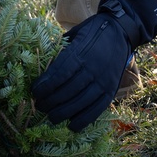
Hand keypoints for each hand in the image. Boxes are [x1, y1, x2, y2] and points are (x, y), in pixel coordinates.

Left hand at [31, 11, 131, 131]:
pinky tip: (71, 125)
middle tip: (39, 106)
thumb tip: (43, 66)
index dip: (45, 86)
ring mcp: (103, 80)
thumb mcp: (74, 34)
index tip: (34, 92)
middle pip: (68, 91)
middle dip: (50, 101)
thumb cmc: (92, 31)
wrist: (121, 31)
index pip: (59, 74)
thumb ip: (60, 50)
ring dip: (63, 112)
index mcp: (81, 52)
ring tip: (50, 116)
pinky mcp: (111, 89)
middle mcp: (92, 68)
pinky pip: (97, 109)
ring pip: (81, 102)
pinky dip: (83, 119)